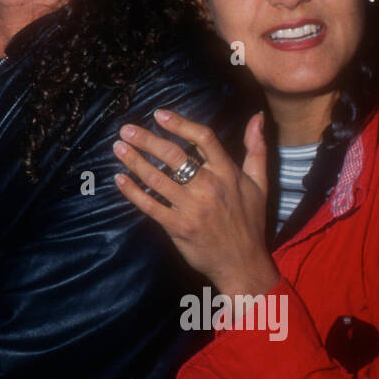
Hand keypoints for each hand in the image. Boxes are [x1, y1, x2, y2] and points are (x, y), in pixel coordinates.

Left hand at [112, 109, 278, 296]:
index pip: (203, 139)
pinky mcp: (178, 227)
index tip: (159, 114)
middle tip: (126, 129)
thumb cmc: (250, 221)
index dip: (180, 124)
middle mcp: (209, 187)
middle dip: (147, 140)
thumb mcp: (260, 183)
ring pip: (158, 179)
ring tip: (118, 148)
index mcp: (228, 173)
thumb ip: (257, 148)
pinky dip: (132, 192)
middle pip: (174, 156)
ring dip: (135, 161)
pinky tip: (120, 179)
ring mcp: (192, 208)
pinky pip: (150, 206)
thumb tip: (257, 116)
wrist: (243, 264)